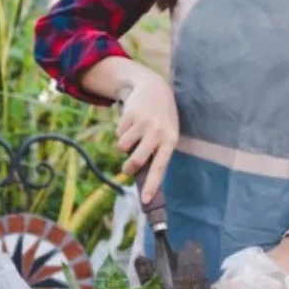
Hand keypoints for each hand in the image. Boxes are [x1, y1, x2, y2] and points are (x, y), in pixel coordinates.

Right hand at [116, 72, 178, 203]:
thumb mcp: (166, 133)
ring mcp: (144, 123)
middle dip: (129, 168)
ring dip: (124, 146)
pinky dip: (121, 132)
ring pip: (123, 147)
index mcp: (170, 141)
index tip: (146, 201)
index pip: (160, 168)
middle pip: (137, 161)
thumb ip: (157, 152)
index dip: (152, 185)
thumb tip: (142, 178)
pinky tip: (131, 122)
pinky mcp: (131, 115)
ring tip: (133, 135)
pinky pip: (118, 134)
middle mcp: (158, 132)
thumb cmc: (161, 118)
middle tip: (127, 168)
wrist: (154, 87)